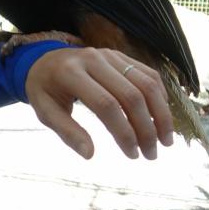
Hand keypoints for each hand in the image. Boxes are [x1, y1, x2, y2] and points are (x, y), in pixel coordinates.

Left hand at [24, 47, 173, 160]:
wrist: (44, 60)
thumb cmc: (45, 90)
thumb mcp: (45, 111)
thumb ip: (67, 131)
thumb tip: (90, 154)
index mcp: (71, 73)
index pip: (106, 104)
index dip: (123, 132)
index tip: (132, 155)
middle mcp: (94, 59)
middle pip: (131, 95)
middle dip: (146, 129)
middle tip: (151, 155)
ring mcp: (109, 54)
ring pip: (146, 84)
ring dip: (161, 115)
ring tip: (165, 141)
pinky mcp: (120, 55)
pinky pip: (148, 74)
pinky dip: (160, 97)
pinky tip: (162, 118)